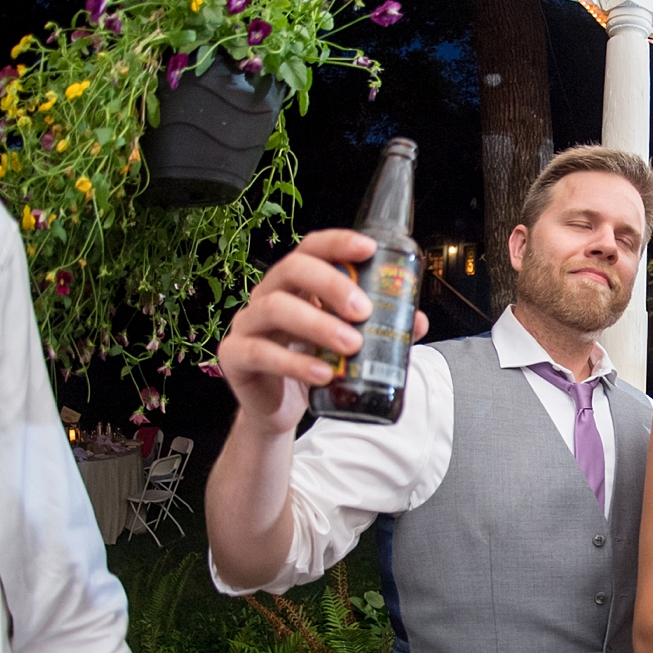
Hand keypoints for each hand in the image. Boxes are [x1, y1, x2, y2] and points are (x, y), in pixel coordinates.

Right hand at [215, 229, 428, 435]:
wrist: (279, 408)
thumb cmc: (311, 364)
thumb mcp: (346, 344)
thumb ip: (380, 330)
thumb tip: (418, 322)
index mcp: (295, 284)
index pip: (311, 249)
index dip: (337, 243)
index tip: (368, 249)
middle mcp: (268, 295)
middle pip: (292, 269)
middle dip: (331, 284)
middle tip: (363, 311)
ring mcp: (247, 324)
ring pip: (275, 308)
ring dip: (318, 324)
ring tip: (351, 345)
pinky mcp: (235, 356)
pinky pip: (261, 352)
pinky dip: (296, 363)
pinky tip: (325, 373)